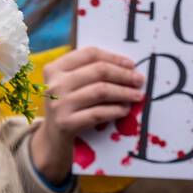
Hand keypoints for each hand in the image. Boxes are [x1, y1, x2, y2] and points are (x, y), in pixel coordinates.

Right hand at [30, 46, 145, 184]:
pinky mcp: (65, 123)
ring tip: (138, 96)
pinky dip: (116, 110)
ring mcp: (58, 104)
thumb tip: (128, 68)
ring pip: (101, 91)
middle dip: (124, 75)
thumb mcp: (73, 86)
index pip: (89, 54)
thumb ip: (91, 73)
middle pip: (98, 70)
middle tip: (139, 80)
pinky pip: (98, 113)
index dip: (114, 57)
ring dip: (124, 93)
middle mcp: (54, 84)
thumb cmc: (70, 107)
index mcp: (55, 69)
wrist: (53, 138)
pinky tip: (125, 110)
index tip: (131, 64)